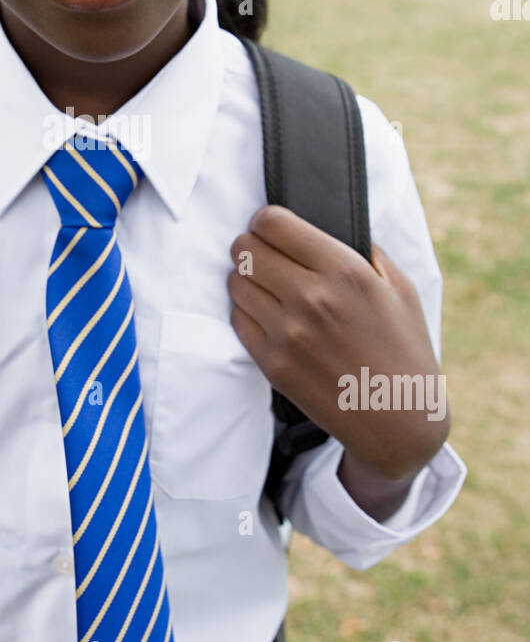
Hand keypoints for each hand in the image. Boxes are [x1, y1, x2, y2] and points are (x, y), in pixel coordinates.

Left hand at [227, 205, 449, 479]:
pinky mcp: (272, 363)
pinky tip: (270, 317)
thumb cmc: (405, 350)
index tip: (271, 227)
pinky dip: (248, 312)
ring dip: (247, 279)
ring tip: (269, 288)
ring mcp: (287, 333)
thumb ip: (365, 251)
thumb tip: (329, 227)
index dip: (266, 219)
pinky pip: (238, 319)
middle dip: (251, 246)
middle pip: (244, 248)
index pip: (273, 222)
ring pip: (235, 282)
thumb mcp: (400, 288)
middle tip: (265, 255)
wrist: (399, 422)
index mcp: (344, 271)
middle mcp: (310, 298)